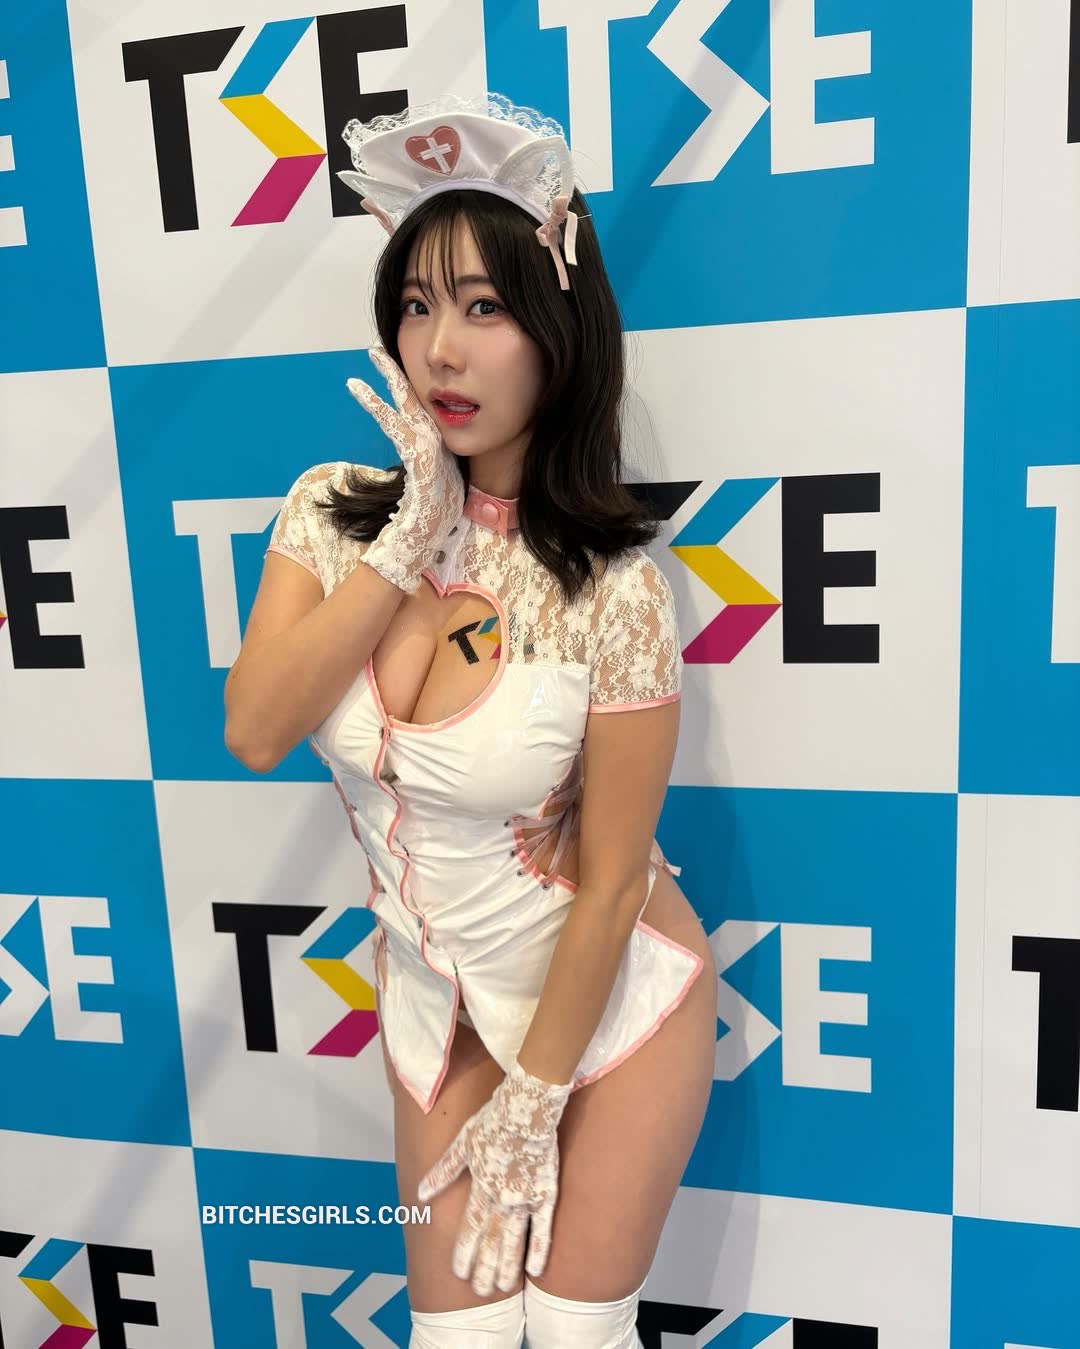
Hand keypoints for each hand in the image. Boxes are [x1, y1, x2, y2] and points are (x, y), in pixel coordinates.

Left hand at [345, 345, 464, 592]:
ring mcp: (425, 443)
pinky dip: (374, 403)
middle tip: (377, 349)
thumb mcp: (430, 478)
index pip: (419, 406)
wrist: (430, 530)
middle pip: (412, 396)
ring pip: (402, 401)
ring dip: (387, 376)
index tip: (392, 364)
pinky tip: (357, 388)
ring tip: (372, 354)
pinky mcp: (416, 453)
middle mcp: (432, 437)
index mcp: (435, 440)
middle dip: (395, 372)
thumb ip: (421, 459)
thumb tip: (418, 454)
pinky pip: (390, 421)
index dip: (405, 384)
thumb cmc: (430, 508)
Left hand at [416, 1056, 572, 1296]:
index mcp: (481, 1187)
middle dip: (485, 1268)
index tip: (459, 1274)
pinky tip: (535, 1272)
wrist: (528, 1109)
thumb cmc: (493, 1121)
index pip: (470, 1229)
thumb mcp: (462, 1143)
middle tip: (480, 1293)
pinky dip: (539, 1250)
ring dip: (507, 1267)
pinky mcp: (547, 1194)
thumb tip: (421, 1194)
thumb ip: (443, 1172)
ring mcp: (526, 1199)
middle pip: (492, 1241)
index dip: (464, 1252)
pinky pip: (543, 1228)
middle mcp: (502, 1199)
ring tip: (501, 1289)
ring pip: (514, 1240)